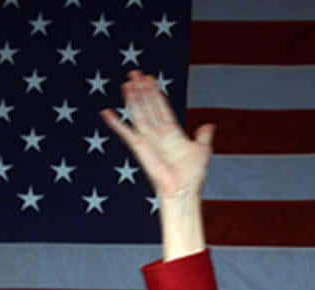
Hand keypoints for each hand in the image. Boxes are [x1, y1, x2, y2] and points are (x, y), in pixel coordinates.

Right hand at [101, 71, 214, 201]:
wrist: (183, 191)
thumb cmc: (192, 176)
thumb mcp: (202, 150)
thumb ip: (203, 136)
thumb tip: (209, 125)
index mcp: (171, 132)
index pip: (161, 107)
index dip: (156, 93)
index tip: (150, 79)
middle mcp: (158, 134)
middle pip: (148, 106)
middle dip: (142, 89)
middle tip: (135, 73)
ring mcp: (148, 140)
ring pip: (139, 113)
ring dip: (133, 98)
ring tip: (127, 82)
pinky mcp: (140, 148)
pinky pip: (126, 133)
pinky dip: (115, 123)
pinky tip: (106, 112)